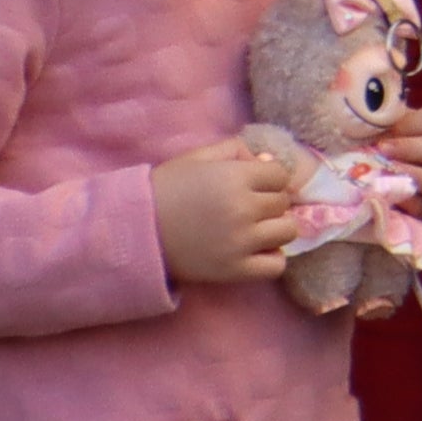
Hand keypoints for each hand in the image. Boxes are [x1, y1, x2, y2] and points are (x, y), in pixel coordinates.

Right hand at [152, 140, 300, 286]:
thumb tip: (269, 163)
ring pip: (287, 231)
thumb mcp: (197, 158)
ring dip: (274, 228)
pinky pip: (276, 265)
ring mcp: (240, 242)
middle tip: (245, 207)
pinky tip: (254, 250)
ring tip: (253, 228)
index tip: (249, 185)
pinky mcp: (234, 270)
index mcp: (234, 178)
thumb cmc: (165, 190)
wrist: (134, 233)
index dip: (266, 178)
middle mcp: (243, 209)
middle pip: (283, 203)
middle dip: (268, 202)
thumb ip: (235, 151)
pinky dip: (271, 258)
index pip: (280, 175)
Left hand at [376, 102, 421, 225]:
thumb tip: (366, 114)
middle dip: (413, 149)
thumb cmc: (379, 150)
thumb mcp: (383, 130)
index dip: (415, 123)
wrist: (376, 184)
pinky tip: (385, 193)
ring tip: (386, 172)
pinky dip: (405, 200)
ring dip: (413, 176)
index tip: (389, 129)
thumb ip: (380, 122)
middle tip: (383, 150)